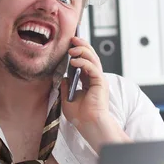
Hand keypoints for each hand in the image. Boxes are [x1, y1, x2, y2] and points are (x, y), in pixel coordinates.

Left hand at [60, 36, 130, 152]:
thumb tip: (63, 77)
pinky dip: (83, 62)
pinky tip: (74, 61)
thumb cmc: (80, 115)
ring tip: (72, 49)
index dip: (78, 51)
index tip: (69, 44)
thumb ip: (65, 87)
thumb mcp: (66, 98)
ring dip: (82, 51)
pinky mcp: (100, 82)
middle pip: (90, 56)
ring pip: (93, 58)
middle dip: (81, 45)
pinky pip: (92, 68)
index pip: (84, 61)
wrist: (88, 124)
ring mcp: (98, 79)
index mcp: (88, 81)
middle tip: (72, 39)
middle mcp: (94, 78)